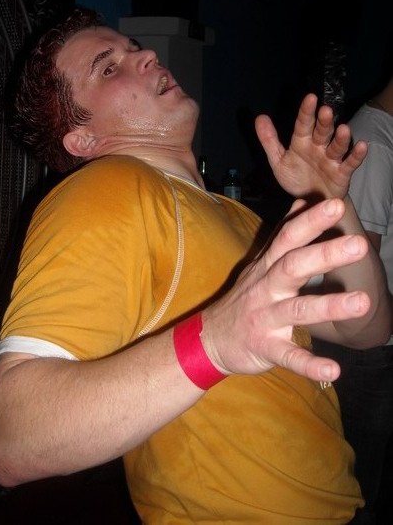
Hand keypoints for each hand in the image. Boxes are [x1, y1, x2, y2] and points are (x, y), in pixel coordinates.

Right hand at [201, 197, 369, 381]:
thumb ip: (283, 234)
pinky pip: (288, 356)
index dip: (310, 221)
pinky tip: (334, 370)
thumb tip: (301, 200)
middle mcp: (266, 288)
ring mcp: (264, 318)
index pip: (289, 238)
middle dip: (325, 254)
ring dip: (329, 305)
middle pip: (293, 266)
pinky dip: (309, 364)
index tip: (336, 205)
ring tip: (362, 302)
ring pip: (296, 310)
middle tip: (358, 244)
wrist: (208, 338)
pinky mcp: (264, 347)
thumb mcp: (260, 263)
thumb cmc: (244, 298)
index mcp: (268, 266)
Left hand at [255, 93, 367, 199]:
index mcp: (302, 142)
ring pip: (337, 147)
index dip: (306, 112)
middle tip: (326, 110)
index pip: (303, 125)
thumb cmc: (296, 177)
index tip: (310, 97)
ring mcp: (331, 160)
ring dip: (341, 138)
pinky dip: (356, 156)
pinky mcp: (342, 173)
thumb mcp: (278, 160)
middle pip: (322, 133)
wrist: (310, 200)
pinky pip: (350, 163)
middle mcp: (318, 148)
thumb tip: (259, 117)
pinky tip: (362, 146)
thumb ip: (269, 140)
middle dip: (324, 122)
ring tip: (344, 128)